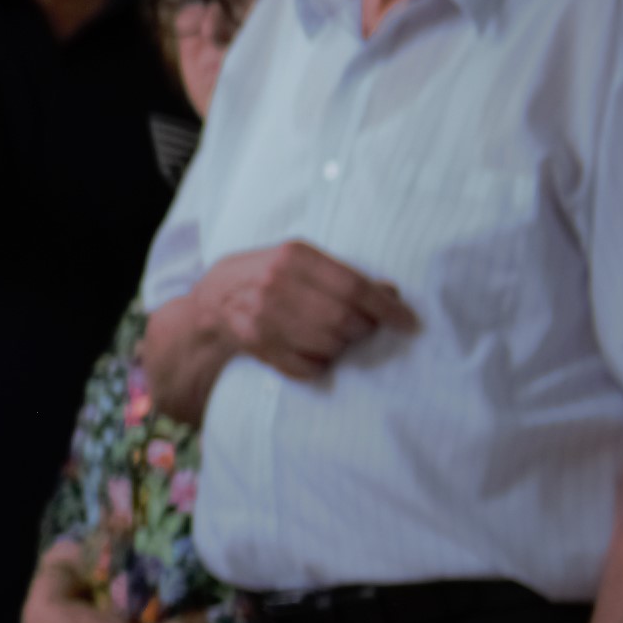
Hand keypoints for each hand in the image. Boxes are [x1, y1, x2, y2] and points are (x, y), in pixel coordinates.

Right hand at [188, 237, 416, 385]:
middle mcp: (276, 284)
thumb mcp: (301, 259)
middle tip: (364, 329)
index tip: (408, 322)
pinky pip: (307, 367)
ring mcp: (263, 317)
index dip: (386, 308)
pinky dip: (319, 364)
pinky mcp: (256, 344)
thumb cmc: (268, 275)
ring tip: (334, 337)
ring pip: (327, 345)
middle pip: (343, 320)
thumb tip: (390, 294)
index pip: (354, 286)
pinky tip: (312, 350)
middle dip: (363, 330)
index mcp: (295, 256)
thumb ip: (342, 274)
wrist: (213, 299)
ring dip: (341, 347)